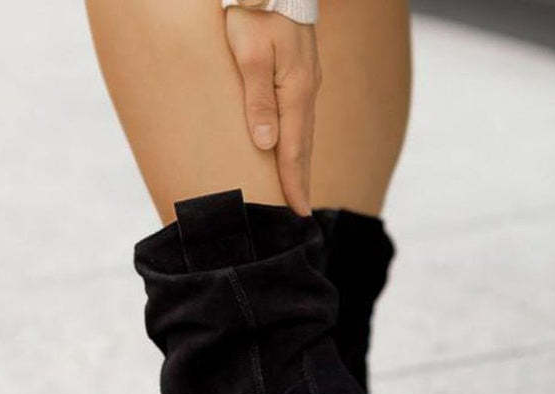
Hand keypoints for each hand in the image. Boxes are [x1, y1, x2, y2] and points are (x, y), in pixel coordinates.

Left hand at [225, 8, 321, 215]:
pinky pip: (299, 119)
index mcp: (295, 92)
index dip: (294, 184)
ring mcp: (305, 84)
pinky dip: (296, 142)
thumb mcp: (248, 52)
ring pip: (302, 134)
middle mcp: (305, 92)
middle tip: (299, 213)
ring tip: (296, 191)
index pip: (293, 150)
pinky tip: (290, 151)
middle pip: (303, 148)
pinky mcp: (298, 76)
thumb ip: (257, 99)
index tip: (298, 213)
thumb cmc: (253, 11)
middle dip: (301, 182)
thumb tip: (265, 144)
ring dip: (300, 165)